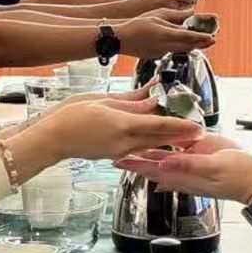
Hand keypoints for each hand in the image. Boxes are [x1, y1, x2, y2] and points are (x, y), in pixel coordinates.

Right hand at [27, 95, 202, 165]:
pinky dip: (151, 146)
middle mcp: (124, 142)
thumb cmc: (71, 116)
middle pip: (159, 139)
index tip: (197, 127)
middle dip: (180, 136)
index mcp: (122, 125)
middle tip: (199, 133)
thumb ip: (130, 102)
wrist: (52, 138)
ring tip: (185, 138)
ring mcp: (119, 151)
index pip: (158, 125)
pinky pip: (138, 150)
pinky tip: (159, 143)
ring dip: (168, 143)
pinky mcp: (113, 154)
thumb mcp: (102, 101)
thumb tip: (151, 98)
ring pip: (150, 146)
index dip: (180, 126)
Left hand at [112, 144, 251, 205]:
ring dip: (148, 156)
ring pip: (165, 162)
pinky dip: (168, 157)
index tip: (117, 159)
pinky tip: (162, 159)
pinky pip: (180, 159)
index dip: (134, 163)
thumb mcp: (213, 166)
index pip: (153, 168)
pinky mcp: (202, 161)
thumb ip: (187, 164)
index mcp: (184, 173)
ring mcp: (192, 168)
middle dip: (135, 160)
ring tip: (132, 152)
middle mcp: (184, 172)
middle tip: (115, 154)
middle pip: (153, 165)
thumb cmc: (239, 176)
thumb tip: (162, 164)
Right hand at [119, 12, 217, 58]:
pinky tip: (182, 43)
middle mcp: (165, 46)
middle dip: (201, 43)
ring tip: (202, 42)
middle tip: (212, 41)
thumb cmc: (137, 25)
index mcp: (166, 34)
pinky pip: (172, 51)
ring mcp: (161, 52)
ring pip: (181, 50)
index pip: (188, 36)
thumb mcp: (157, 15)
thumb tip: (190, 13)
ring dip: (192, 46)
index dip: (202, 37)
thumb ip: (175, 15)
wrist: (121, 40)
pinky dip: (180, 47)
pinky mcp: (157, 56)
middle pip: (188, 46)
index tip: (212, 37)